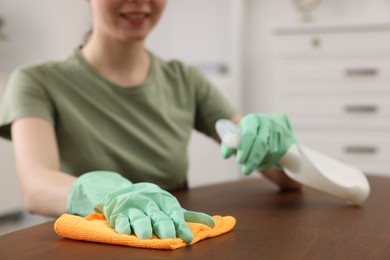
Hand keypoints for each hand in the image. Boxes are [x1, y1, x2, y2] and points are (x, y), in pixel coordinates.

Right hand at [68, 171, 214, 243]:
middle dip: (163, 226)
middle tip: (168, 237)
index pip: (174, 214)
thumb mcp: (171, 207)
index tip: (187, 238)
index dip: (181, 226)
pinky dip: (123, 224)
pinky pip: (121, 219)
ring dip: (142, 226)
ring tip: (146, 237)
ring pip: (139, 218)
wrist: (124, 192)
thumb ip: (190, 216)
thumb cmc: (154, 203)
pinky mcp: (118, 213)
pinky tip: (126, 230)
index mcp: (165, 201)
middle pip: (158, 217)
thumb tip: (213, 224)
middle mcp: (150, 203)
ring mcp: (134, 208)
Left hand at [221, 113, 294, 174]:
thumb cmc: (251, 134)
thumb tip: (226, 154)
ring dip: (259, 162)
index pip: (249, 133)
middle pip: (260, 143)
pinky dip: (268, 162)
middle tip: (244, 170)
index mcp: (253, 119)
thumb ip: (231, 142)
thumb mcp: (239, 134)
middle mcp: (268, 122)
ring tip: (250, 166)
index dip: (244, 148)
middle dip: (252, 159)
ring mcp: (280, 130)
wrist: (274, 128)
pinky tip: (261, 164)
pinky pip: (278, 155)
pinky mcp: (288, 140)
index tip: (238, 160)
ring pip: (269, 151)